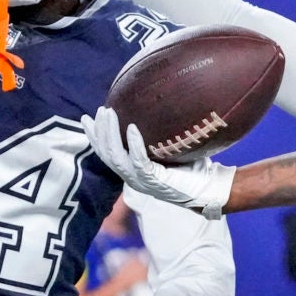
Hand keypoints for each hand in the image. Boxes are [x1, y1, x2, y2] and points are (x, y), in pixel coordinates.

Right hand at [85, 107, 235, 216]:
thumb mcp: (171, 149)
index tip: (86, 119)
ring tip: (109, 114)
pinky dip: (134, 144)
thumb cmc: (194, 169)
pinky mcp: (154, 181)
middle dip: (99, 132)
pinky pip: (138, 161)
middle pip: (106, 154)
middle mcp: (133, 178)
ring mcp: (142, 181)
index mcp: (134, 172)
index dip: (94, 137)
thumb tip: (161, 105)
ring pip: (116, 157)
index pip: (106, 154)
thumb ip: (161, 136)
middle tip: (99, 110)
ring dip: (110, 134)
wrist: (210, 189)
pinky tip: (132, 128)